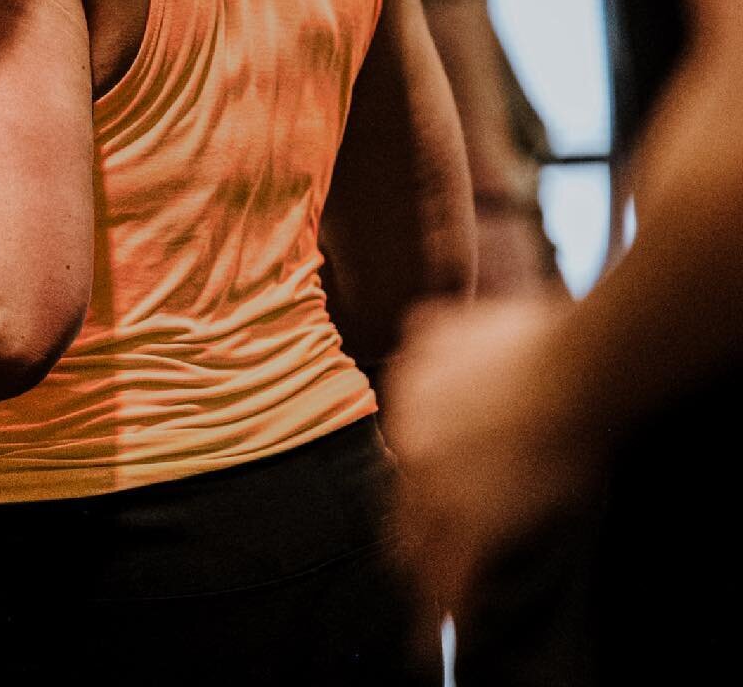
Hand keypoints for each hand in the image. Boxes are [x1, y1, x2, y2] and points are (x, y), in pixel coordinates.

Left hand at [385, 297, 603, 614]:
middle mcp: (410, 447)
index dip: (416, 482)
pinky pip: (448, 583)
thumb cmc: (530, 341)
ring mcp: (438, 491)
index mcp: (406, 401)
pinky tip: (428, 647)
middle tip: (411, 566)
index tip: (424, 499)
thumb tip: (414, 326)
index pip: (402, 454)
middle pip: (401, 505)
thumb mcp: (460, 323)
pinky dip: (439, 616)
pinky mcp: (472, 529)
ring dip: (418, 582)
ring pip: (416, 549)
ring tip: (419, 621)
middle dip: (407, 537)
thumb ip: (431, 332)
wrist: (569, 371)